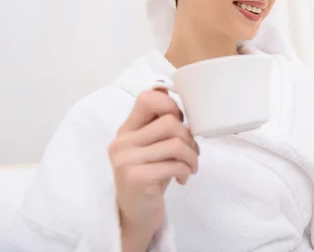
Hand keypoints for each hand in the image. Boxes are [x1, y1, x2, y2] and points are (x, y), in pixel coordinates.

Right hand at [108, 88, 199, 250]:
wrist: (135, 215)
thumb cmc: (150, 178)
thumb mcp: (153, 148)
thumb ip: (161, 127)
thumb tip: (184, 104)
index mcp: (126, 130)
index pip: (147, 98)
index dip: (171, 106)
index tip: (180, 123)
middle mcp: (122, 142)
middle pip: (170, 122)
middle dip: (189, 138)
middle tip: (190, 154)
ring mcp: (126, 160)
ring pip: (176, 142)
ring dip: (191, 157)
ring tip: (189, 167)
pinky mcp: (136, 178)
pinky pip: (175, 165)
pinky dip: (186, 171)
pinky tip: (181, 179)